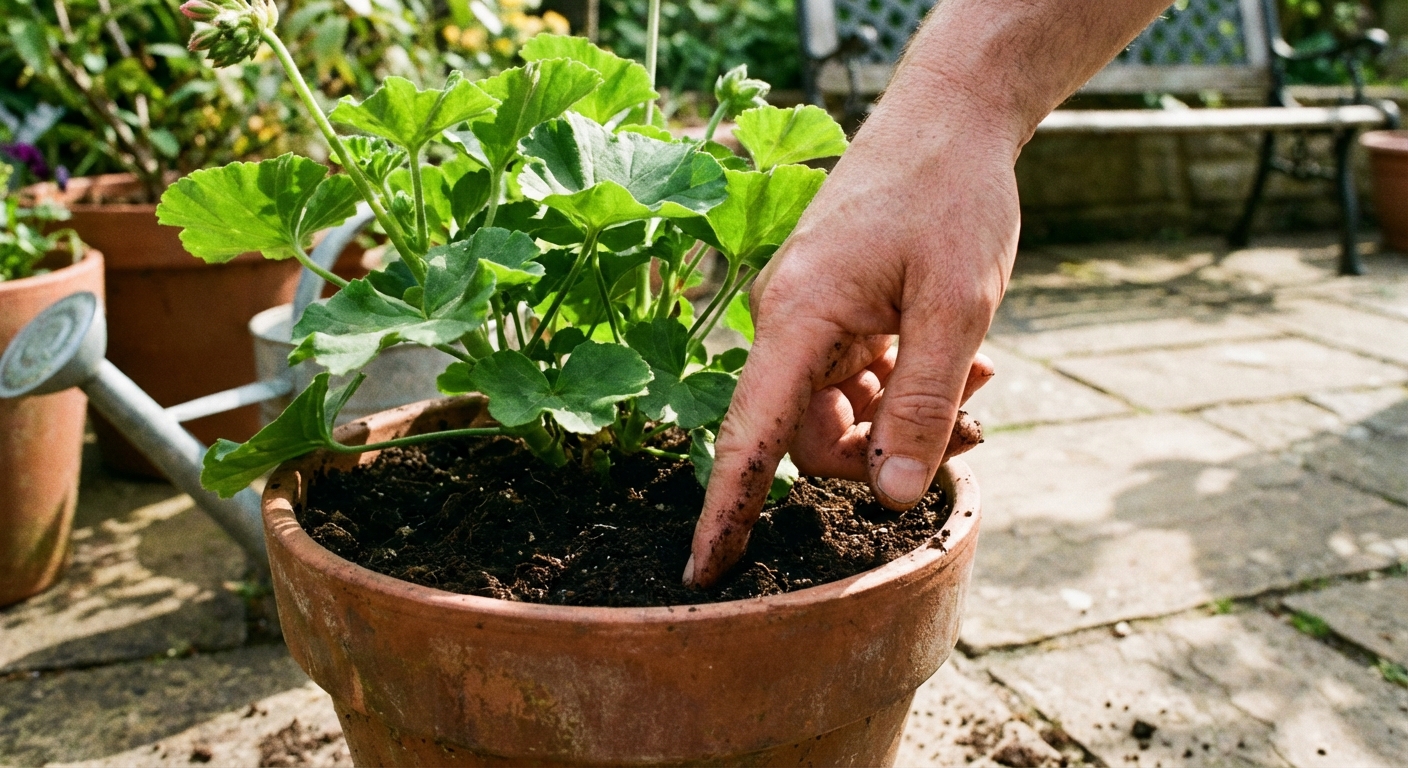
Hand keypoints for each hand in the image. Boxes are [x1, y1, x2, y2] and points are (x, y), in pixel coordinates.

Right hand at [683, 95, 1019, 587]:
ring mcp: (808, 314)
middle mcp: (788, 320)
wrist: (950, 117)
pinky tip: (967, 363)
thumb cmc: (950, 196)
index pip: (749, 436)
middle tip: (971, 434)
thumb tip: (893, 494)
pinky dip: (905, 381)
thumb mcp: (957, 307)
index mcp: (799, 317)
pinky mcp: (832, 307)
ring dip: (906, 415)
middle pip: (811, 435)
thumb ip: (924, 404)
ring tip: (981, 384)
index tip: (705, 573)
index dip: (726, 511)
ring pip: (840, 409)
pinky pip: (856, 374)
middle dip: (884, 452)